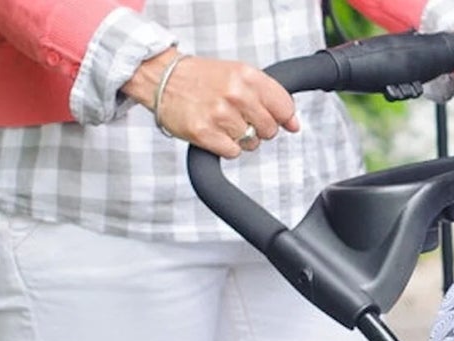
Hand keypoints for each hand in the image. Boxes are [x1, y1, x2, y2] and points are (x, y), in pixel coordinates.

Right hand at [123, 49, 299, 157]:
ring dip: (239, 138)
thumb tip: (294, 125)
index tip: (275, 118)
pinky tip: (213, 131)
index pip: (284, 107)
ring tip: (221, 121)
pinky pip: (233, 152)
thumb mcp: (237, 75)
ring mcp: (220, 114)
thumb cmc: (201, 78)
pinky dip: (225, 146)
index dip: (283, 117)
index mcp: (247, 76)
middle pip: (270, 130)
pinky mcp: (205, 133)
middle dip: (258, 128)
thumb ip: (268, 96)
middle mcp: (235, 94)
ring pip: (252, 144)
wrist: (160, 77)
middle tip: (238, 116)